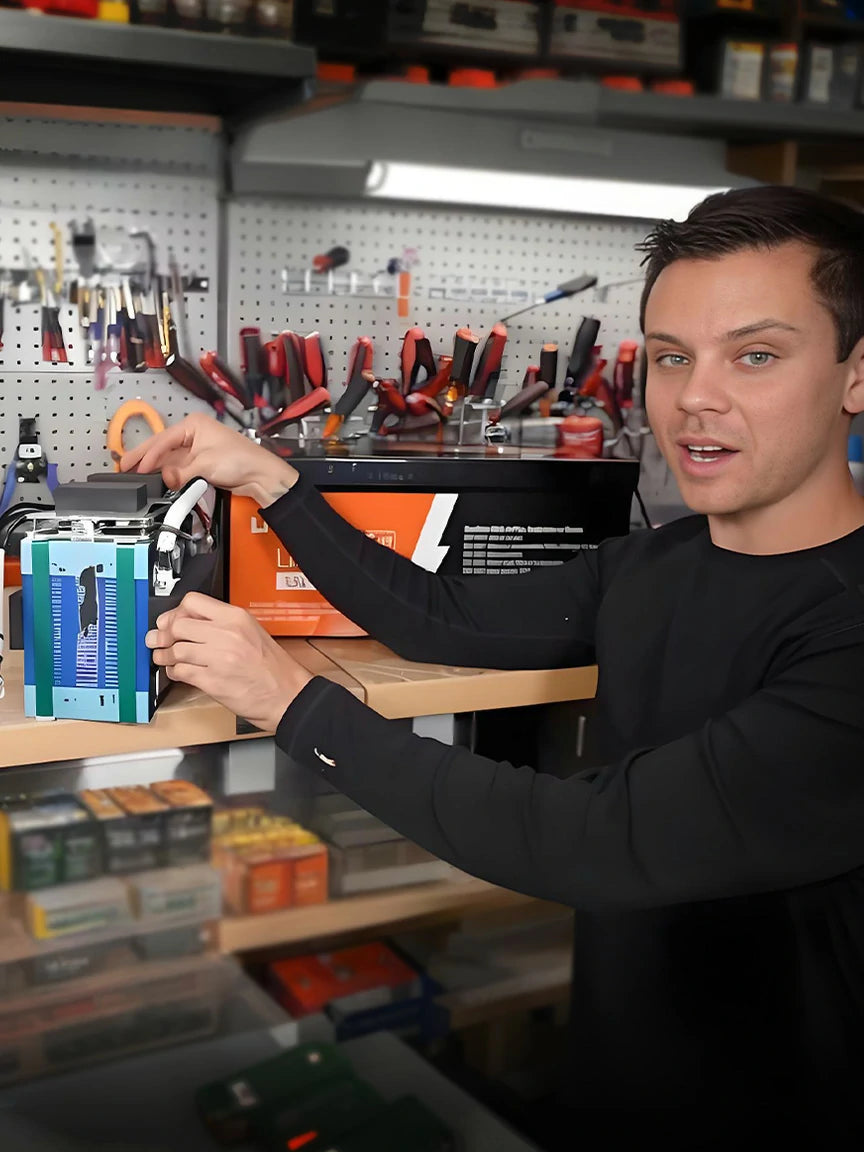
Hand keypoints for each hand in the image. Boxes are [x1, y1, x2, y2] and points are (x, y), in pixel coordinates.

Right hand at [120, 412, 298, 507]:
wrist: (261, 476)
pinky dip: (168, 476)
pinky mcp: (201, 465)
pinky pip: (179, 470)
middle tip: (123, 467)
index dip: (148, 455)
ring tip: (135, 475)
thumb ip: (181, 473)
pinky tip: (156, 480)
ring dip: (155, 469)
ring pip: (169, 460)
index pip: (164, 440)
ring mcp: (196, 450)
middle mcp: (193, 435)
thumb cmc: (242, 460)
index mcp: (194, 425)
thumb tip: (165, 479)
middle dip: (143, 458)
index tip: (136, 467)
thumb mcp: (205, 465)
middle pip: (162, 448)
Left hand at [146, 592, 312, 731]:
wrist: (287, 694)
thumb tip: (188, 621)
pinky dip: (173, 672)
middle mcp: (226, 634)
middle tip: (159, 640)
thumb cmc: (272, 667)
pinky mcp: (212, 681)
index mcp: (236, 618)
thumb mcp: (251, 632)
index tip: (170, 621)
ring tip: (164, 657)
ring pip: (174, 649)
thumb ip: (222, 624)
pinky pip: (181, 672)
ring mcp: (218, 658)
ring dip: (164, 655)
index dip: (175, 612)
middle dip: (163, 634)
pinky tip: (177, 672)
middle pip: (177, 625)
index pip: (192, 602)